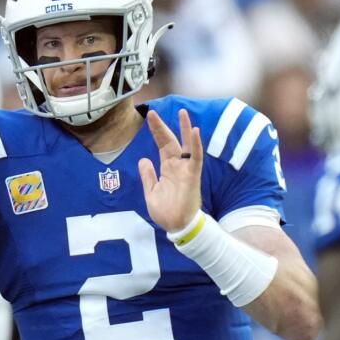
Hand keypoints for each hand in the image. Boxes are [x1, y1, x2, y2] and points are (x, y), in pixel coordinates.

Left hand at [138, 109, 202, 232]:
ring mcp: (186, 170)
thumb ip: (148, 176)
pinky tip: (195, 131)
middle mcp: (177, 166)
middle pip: (170, 141)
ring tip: (183, 113)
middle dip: (162, 127)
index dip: (156, 131)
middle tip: (153, 112)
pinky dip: (196, 145)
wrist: (177, 227)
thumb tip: (143, 159)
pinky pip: (196, 158)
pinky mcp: (193, 176)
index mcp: (167, 169)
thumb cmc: (166, 212)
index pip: (161, 145)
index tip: (149, 117)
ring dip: (184, 129)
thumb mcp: (151, 192)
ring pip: (186, 145)